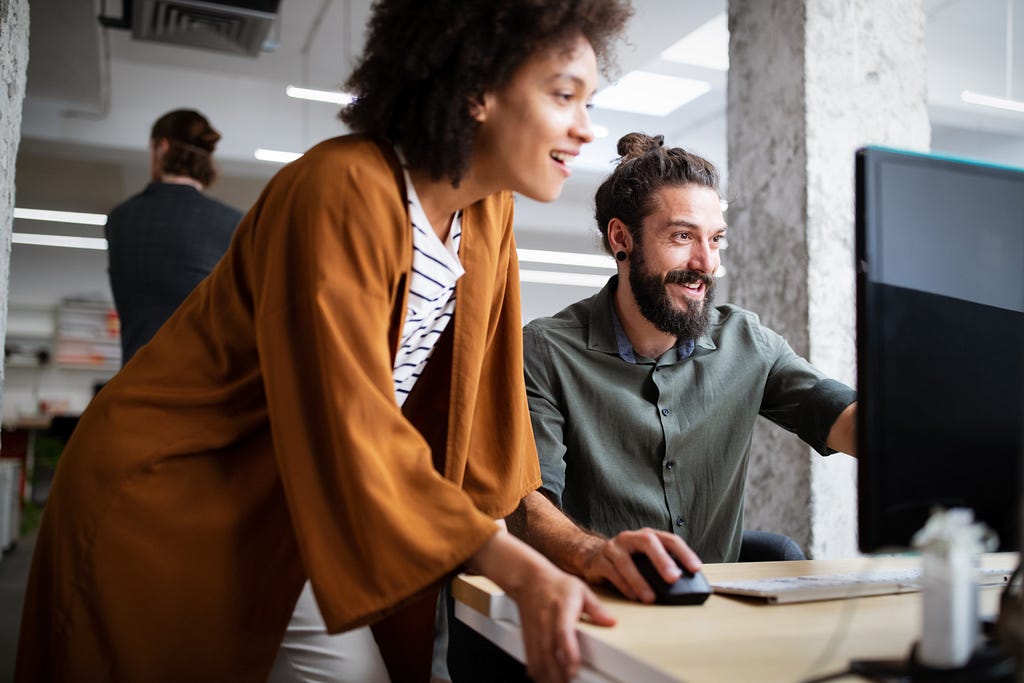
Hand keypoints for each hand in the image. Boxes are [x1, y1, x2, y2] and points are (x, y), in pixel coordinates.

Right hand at [507, 561, 613, 682]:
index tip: (574, 668)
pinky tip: (544, 679)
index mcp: (561, 611)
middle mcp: (545, 623)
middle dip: (558, 673)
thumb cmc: (555, 585)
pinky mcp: (528, 637)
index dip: (568, 652)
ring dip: (547, 676)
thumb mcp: (580, 589)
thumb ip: (596, 608)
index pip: (563, 634)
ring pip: (537, 659)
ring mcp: (535, 632)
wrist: (529, 579)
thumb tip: (611, 621)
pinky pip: (530, 658)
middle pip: (548, 653)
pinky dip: (537, 671)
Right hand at [579, 528, 701, 602]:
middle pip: (647, 542)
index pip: (669, 540)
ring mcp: (613, 548)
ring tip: (651, 598)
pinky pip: (611, 573)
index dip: (684, 553)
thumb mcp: (645, 559)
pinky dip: (624, 586)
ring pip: (625, 561)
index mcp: (647, 536)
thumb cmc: (626, 560)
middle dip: (662, 560)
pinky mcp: (599, 561)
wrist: (590, 555)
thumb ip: (662, 567)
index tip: (695, 569)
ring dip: (639, 581)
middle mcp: (630, 538)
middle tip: (673, 578)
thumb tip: (685, 587)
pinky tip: (633, 597)